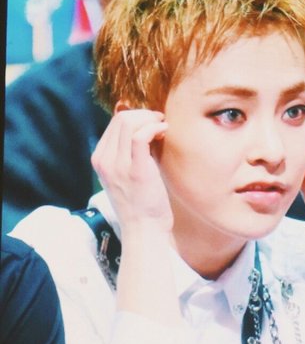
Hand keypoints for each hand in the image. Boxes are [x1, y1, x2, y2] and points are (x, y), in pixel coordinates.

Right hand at [91, 109, 171, 230]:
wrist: (144, 229)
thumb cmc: (141, 204)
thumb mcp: (125, 175)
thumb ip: (127, 153)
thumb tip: (140, 126)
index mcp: (99, 160)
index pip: (113, 124)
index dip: (135, 117)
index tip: (151, 123)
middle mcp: (105, 161)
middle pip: (120, 119)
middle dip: (143, 114)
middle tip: (160, 121)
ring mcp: (118, 166)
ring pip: (128, 123)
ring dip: (150, 118)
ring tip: (163, 125)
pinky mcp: (135, 170)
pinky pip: (140, 135)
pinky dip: (153, 127)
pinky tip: (164, 131)